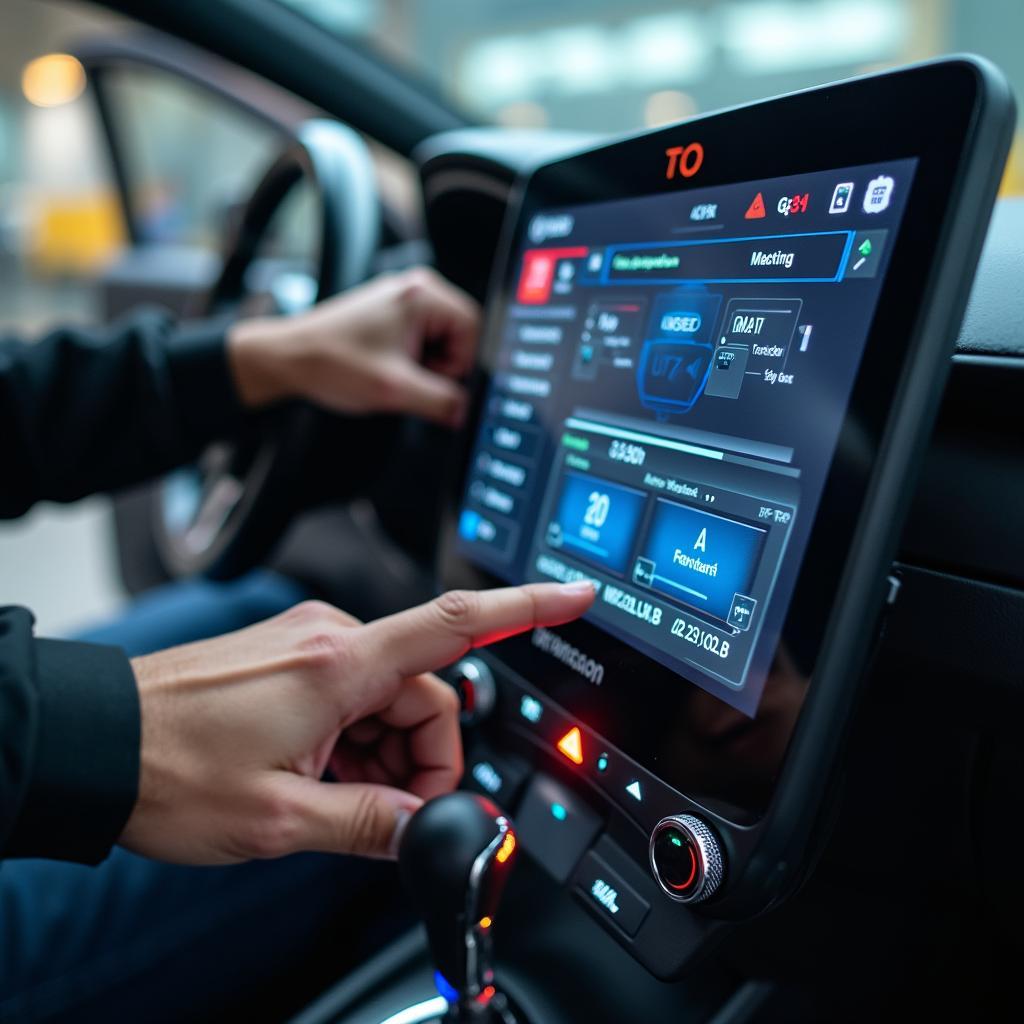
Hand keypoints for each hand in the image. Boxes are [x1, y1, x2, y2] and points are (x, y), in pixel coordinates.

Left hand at [119, 581, 593, 863]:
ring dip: (383, 757)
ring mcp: (310, 645)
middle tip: (384, 814)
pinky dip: (355, 742)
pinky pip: (353, 696)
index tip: (574, 593)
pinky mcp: (293, 657)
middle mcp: (331, 640)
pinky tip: (320, 778)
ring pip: (389, 700)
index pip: (457, 624)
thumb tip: (433, 827)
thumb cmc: (170, 770)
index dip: (527, 606)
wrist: (93, 743)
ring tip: (331, 800)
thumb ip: (373, 825)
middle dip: (423, 759)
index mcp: (339, 664)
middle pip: (425, 693)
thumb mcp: (282, 820)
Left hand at [227, 267, 479, 426]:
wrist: (288, 359)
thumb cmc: (329, 361)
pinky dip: (410, 363)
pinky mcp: (389, 316)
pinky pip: (421, 344)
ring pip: (440, 344)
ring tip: (392, 375)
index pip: (474, 330)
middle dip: (440, 367)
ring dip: (424, 368)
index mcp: (422, 295)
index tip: (437, 382)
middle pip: (459, 337)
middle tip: (409, 379)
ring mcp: (400, 302)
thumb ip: (440, 402)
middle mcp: (414, 290)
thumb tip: (466, 411)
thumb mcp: (394, 390)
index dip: (460, 365)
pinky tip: (387, 370)